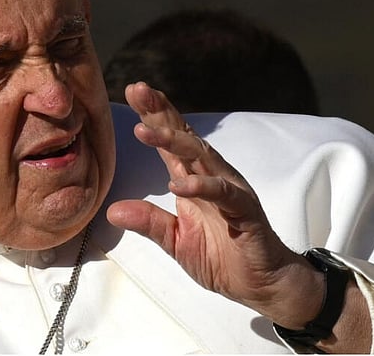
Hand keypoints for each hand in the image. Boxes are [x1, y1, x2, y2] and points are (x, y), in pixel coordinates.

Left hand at [106, 82, 323, 327]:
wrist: (261, 284)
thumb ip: (149, 222)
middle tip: (138, 91)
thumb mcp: (175, 241)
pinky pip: (224, 193)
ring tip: (145, 131)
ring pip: (203, 157)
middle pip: (184, 137)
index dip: (153, 115)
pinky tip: (179, 183)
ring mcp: (230, 190)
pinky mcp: (245, 211)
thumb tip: (112, 211)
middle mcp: (212, 176)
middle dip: (160, 113)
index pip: (171, 141)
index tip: (133, 91)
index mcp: (193, 179)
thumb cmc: (222, 257)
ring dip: (174, 141)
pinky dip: (202, 186)